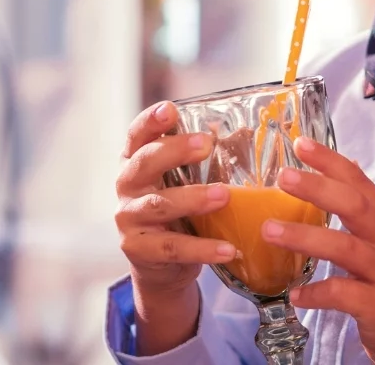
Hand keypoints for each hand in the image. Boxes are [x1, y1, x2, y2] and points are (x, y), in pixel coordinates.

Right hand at [115, 101, 235, 353]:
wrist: (161, 265)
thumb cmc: (178, 211)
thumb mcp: (183, 181)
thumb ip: (201, 160)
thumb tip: (247, 131)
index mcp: (135, 162)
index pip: (137, 135)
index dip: (150, 121)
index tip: (170, 109)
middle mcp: (127, 186)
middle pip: (145, 162)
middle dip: (175, 150)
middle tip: (206, 144)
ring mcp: (130, 218)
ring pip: (160, 205)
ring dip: (193, 198)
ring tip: (224, 196)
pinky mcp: (139, 249)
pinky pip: (174, 247)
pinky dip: (203, 249)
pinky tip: (229, 248)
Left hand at [265, 137, 374, 364]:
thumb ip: (363, 208)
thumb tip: (345, 164)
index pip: (360, 182)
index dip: (331, 161)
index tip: (300, 143)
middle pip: (354, 206)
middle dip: (317, 188)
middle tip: (282, 177)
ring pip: (345, 248)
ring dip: (304, 238)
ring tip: (269, 230)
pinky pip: (343, 295)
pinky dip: (316, 294)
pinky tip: (295, 294)